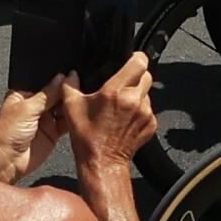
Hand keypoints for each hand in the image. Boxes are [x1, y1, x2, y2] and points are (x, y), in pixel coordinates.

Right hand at [51, 51, 159, 175]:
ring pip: (147, 93)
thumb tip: (70, 75)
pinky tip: (126, 118)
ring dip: (138, 95)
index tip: (130, 60)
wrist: (102, 162)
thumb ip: (69, 86)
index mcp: (115, 91)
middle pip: (146, 75)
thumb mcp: (71, 108)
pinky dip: (140, 111)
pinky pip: (149, 109)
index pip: (139, 62)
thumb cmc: (87, 138)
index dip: (135, 58)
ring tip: (122, 106)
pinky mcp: (151, 125)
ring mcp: (145, 113)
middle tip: (123, 85)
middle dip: (136, 77)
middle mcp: (134, 100)